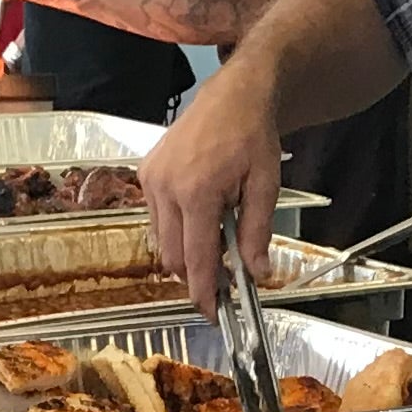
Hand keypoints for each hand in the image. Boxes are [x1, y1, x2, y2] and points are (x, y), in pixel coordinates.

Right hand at [140, 75, 283, 313]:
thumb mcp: (265, 186)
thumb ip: (257, 233)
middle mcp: (166, 188)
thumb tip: (256, 274)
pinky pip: (157, 219)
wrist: (231, 97)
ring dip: (186, 250)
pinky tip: (200, 214)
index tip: (212, 314)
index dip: (203, 292)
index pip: (196, 259)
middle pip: (173, 258)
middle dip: (196, 274)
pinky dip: (177, 229)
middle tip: (224, 276)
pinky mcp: (145, 174)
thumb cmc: (251, 137)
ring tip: (217, 235)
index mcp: (197, 192)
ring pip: (162, 241)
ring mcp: (151, 180)